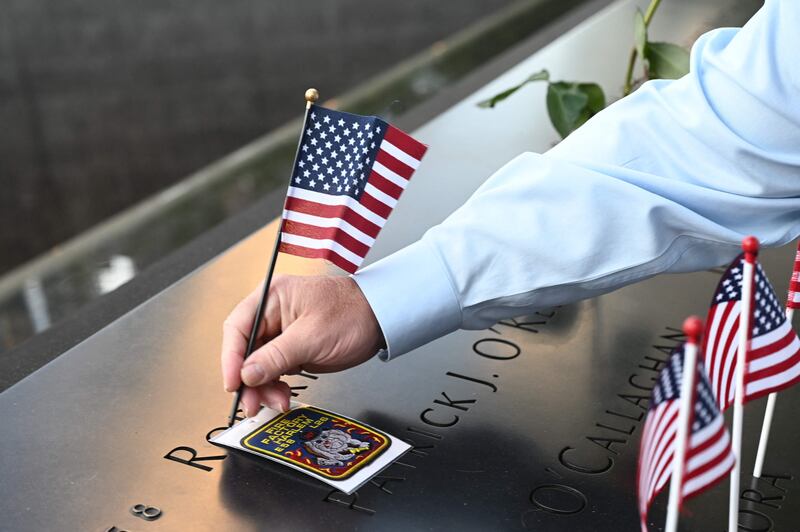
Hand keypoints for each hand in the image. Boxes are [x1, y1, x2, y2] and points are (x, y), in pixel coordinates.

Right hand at [221, 275, 383, 416]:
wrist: (380, 319)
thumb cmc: (353, 313)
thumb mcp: (312, 338)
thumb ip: (276, 357)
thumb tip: (246, 374)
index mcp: (271, 297)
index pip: (237, 328)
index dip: (230, 358)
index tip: (233, 383)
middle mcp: (272, 311)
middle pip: (245, 349)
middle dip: (249, 379)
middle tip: (253, 403)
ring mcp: (281, 329)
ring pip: (258, 363)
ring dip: (263, 386)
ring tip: (276, 401)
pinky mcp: (291, 345)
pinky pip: (273, 367)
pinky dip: (275, 384)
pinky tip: (281, 395)